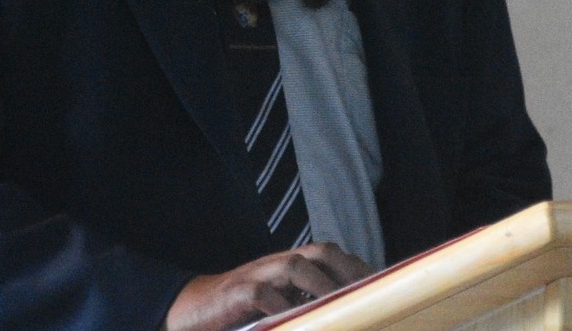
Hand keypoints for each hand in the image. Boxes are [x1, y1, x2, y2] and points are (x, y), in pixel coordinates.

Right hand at [164, 243, 372, 330]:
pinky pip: (263, 296)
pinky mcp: (236, 294)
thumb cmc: (239, 309)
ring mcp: (256, 276)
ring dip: (321, 284)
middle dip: (346, 267)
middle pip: (318, 251)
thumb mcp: (275, 299)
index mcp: (287, 264)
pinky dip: (282, 306)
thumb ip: (303, 297)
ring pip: (294, 266)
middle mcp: (275, 264)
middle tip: (369, 291)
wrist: (189, 309)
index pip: (329, 254)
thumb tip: (345, 308)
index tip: (381, 283)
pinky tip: (297, 320)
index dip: (355, 265)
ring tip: (341, 302)